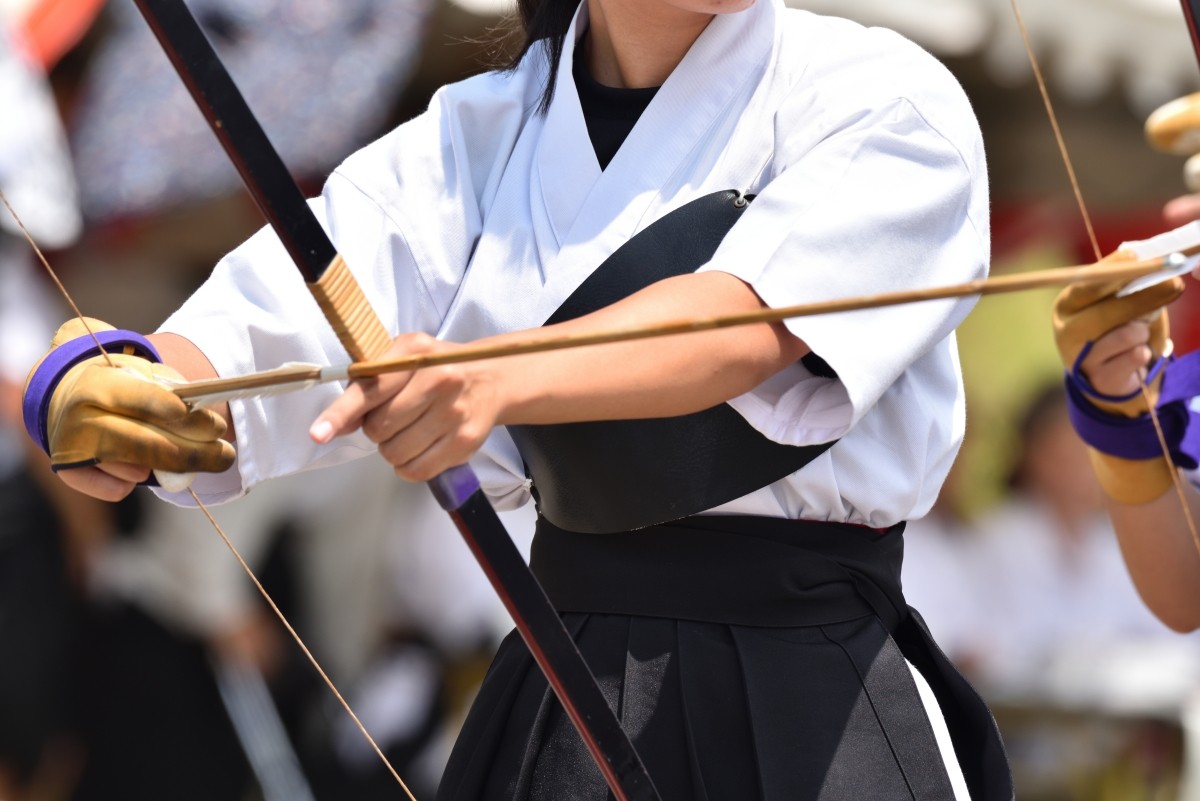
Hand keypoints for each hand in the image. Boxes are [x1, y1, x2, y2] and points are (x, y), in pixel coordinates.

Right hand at [26, 318, 235, 499]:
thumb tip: (194, 411)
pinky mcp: (67, 471)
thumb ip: (167, 387)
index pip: (144, 401)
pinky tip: (141, 469)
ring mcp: (69, 445)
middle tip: (227, 455)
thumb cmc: (116, 382)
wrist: (60, 392)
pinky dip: (134, 483)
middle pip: (145, 443)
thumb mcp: (139, 371)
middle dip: (194, 453)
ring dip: (172, 468)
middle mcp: (80, 414)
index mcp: (99, 382)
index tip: (215, 427)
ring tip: (196, 459)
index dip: (183, 416)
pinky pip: (115, 490)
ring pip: (134, 469)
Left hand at [310, 333, 500, 481]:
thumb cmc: (435, 368)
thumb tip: (335, 426)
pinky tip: (419, 449)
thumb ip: (366, 388)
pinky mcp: (466, 440)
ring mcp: (455, 412)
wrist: (490, 378)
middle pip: (379, 428)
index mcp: (415, 353)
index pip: (371, 389)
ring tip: (409, 432)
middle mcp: (439, 379)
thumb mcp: (402, 360)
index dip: (341, 413)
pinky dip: (408, 467)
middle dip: (376, 429)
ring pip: (396, 452)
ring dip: (392, 449)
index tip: (319, 434)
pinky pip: (418, 470)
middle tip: (394, 418)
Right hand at [1052, 258, 1183, 415]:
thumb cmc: (1115, 329)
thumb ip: (1126, 284)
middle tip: (1175, 285)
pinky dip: (1144, 352)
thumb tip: (1151, 261)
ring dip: (1143, 331)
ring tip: (1139, 334)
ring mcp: (1079, 356)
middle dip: (1146, 295)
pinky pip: (1136, 357)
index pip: (1087, 283)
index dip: (1114, 268)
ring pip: (1127, 334)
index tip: (1139, 256)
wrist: (1108, 377)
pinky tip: (1136, 354)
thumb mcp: (1115, 303)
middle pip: (1108, 309)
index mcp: (1068, 304)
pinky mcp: (1099, 378)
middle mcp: (1066, 329)